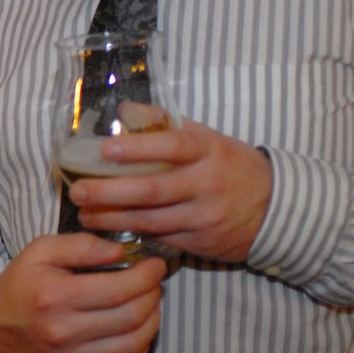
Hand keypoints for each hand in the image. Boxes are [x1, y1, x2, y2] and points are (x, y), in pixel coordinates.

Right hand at [0, 234, 164, 352]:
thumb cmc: (22, 283)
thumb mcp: (41, 250)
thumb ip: (81, 245)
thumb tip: (120, 251)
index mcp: (55, 296)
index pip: (117, 289)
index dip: (146, 276)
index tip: (155, 265)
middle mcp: (63, 331)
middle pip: (130, 317)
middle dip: (152, 296)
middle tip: (154, 282)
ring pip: (132, 344)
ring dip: (152, 321)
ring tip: (149, 302)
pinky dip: (140, 348)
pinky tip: (137, 329)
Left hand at [69, 117, 271, 261]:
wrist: (275, 207)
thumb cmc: (228, 164)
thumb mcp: (206, 137)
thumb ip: (165, 125)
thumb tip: (124, 110)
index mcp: (206, 151)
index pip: (171, 147)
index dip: (138, 148)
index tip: (105, 150)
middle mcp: (205, 184)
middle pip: (152, 190)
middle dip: (110, 193)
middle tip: (78, 191)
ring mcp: (204, 216)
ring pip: (151, 220)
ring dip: (113, 218)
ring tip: (84, 214)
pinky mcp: (201, 242)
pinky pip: (161, 238)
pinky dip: (133, 234)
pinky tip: (109, 230)